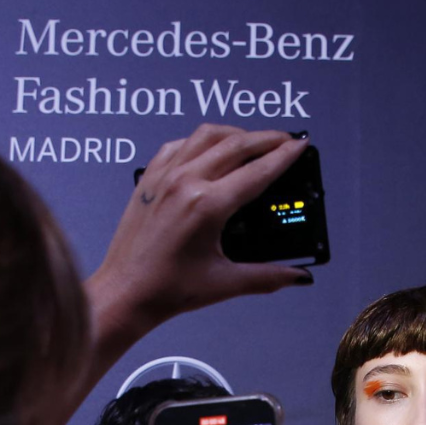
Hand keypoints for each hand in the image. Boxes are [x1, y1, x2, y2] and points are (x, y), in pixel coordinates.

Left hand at [88, 124, 311, 340]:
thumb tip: (298, 275)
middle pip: (236, 144)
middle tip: (286, 140)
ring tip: (254, 140)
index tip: (300, 147)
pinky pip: (180, 144)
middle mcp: (185, 182)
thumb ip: (268, 276)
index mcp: (206, 206)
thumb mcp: (225, 283)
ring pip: (207, 135)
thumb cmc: (165, 289)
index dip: (284, 157)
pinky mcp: (149, 178)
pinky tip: (212, 149)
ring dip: (236, 132)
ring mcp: (164, 176)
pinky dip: (202, 141)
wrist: (125, 292)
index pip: (257, 172)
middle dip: (267, 138)